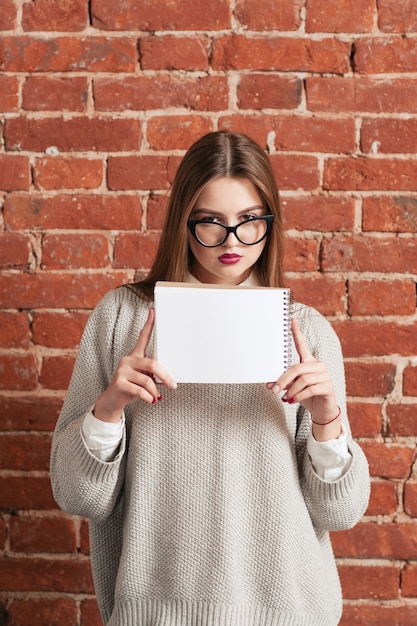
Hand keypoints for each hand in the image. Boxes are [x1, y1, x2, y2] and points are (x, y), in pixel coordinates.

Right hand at [94, 308, 176, 422]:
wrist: (112, 401)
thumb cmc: (131, 387)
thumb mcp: (143, 378)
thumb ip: (152, 374)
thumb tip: (169, 379)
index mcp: (135, 356)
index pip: (143, 337)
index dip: (149, 324)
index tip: (153, 311)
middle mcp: (128, 359)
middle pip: (152, 364)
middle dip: (165, 376)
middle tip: (173, 385)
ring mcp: (122, 370)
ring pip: (147, 380)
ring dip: (155, 391)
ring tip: (157, 397)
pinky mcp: (118, 382)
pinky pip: (140, 390)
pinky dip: (148, 397)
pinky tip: (150, 400)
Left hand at [266, 318, 340, 438]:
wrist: (322, 411)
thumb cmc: (307, 396)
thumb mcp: (293, 388)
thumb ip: (283, 383)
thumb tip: (269, 385)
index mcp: (309, 362)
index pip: (302, 345)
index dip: (297, 333)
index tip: (292, 321)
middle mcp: (318, 365)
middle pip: (297, 368)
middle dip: (283, 379)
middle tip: (273, 390)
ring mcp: (325, 376)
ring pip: (303, 380)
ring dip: (290, 390)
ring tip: (284, 398)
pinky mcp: (328, 387)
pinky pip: (310, 389)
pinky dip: (298, 396)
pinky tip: (292, 401)